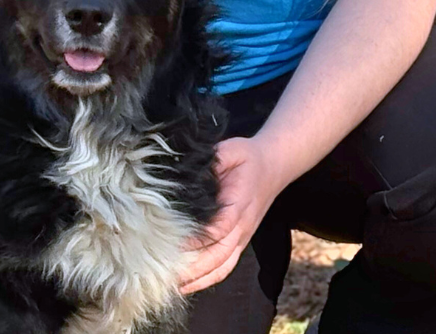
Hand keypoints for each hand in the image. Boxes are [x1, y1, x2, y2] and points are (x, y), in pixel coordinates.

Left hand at [179, 136, 284, 294]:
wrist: (274, 166)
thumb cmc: (248, 157)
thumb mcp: (231, 150)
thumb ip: (213, 160)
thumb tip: (191, 170)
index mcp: (239, 204)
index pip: (218, 228)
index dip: (196, 239)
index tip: (170, 243)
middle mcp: (242, 227)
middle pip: (217, 256)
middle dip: (190, 268)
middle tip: (162, 272)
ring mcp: (242, 238)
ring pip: (221, 267)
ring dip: (196, 279)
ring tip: (170, 284)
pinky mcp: (239, 243)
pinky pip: (225, 268)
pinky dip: (206, 280)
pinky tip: (186, 285)